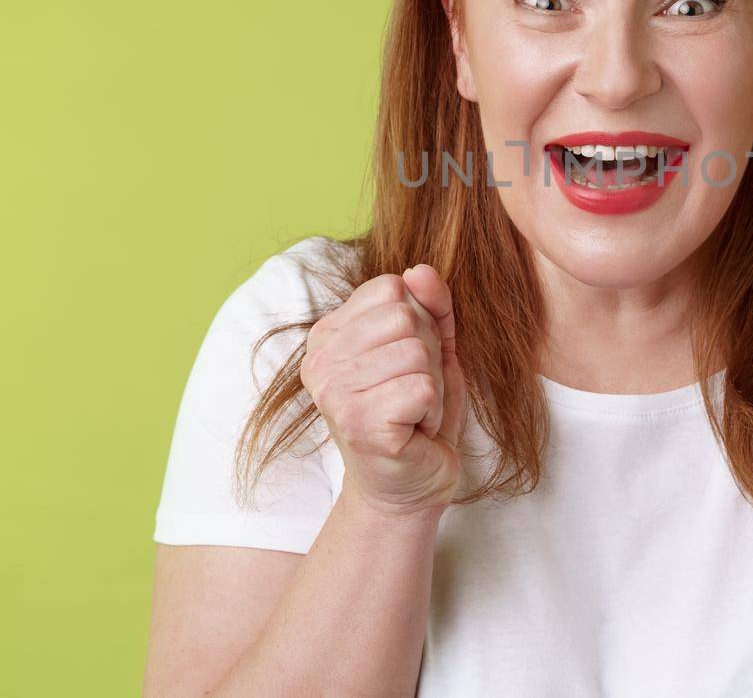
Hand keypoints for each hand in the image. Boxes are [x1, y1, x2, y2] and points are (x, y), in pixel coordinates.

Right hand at [300, 263, 466, 517]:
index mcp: (329, 333)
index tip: (406, 364)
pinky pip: (422, 387)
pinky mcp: (359, 424)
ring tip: (412, 412)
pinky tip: (414, 430)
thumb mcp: (432, 346)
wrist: (411, 482)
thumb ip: (431, 304)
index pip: (392, 288)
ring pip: (417, 353)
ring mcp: (334, 393)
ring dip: (431, 386)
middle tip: (412, 393)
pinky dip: (432, 410)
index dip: (419, 323)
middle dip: (428, 356)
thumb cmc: (417, 411)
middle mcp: (320, 360)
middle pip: (406, 318)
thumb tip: (420, 270)